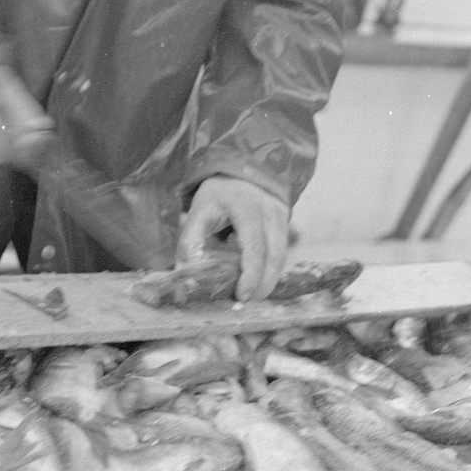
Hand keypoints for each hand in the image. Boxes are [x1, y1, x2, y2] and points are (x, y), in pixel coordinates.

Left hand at [176, 175, 289, 302]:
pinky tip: (260, 281)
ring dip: (270, 280)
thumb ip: (190, 242)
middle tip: (247, 301)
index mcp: (244, 205)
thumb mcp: (199, 210)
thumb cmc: (218, 194)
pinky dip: (272, 270)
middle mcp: (268, 210)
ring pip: (282, 255)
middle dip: (263, 283)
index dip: (251, 273)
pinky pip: (282, 251)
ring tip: (254, 296)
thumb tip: (185, 275)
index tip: (242, 294)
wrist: (241, 169)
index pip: (254, 245)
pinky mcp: (285, 222)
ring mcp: (280, 215)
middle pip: (274, 254)